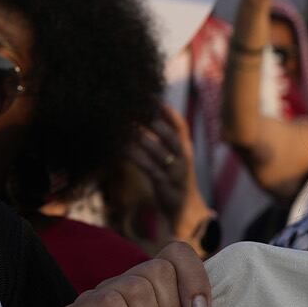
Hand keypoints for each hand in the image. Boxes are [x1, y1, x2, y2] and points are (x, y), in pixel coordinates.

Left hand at [126, 103, 208, 248]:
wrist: (185, 210)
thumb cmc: (174, 179)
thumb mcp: (173, 158)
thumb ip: (163, 140)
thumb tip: (144, 118)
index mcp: (185, 149)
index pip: (180, 125)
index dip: (167, 110)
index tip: (152, 96)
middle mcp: (183, 159)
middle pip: (171, 136)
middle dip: (155, 121)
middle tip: (136, 108)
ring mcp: (176, 172)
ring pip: (158, 151)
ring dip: (141, 138)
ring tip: (125, 126)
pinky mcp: (165, 185)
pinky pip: (148, 167)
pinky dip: (135, 156)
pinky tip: (122, 149)